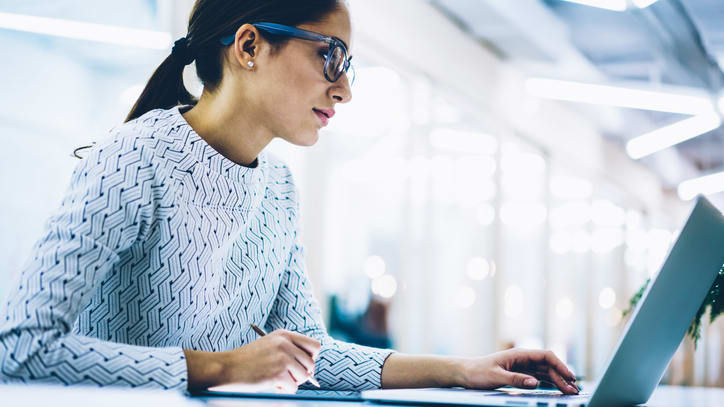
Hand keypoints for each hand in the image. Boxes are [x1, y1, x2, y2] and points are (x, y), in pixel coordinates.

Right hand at [185, 329, 320, 392]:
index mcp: (284, 335)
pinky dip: (284, 390)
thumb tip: (310, 369)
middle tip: (288, 377)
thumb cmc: (246, 360)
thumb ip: (289, 350)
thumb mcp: (269, 345)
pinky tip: (271, 384)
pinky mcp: (278, 373)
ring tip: (277, 380)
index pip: (315, 345)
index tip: (301, 365)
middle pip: (311, 363)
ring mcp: (283, 358)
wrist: (227, 367)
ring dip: (293, 382)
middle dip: (302, 374)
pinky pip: (293, 388)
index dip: (311, 358)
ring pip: (304, 376)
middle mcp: (286, 344)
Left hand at [459, 349, 578, 394]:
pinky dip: (549, 384)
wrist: (465, 373)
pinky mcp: (520, 374)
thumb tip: (535, 382)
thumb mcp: (496, 376)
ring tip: (569, 391)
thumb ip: (516, 379)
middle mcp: (523, 359)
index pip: (546, 356)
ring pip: (546, 372)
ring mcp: (523, 366)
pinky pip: (539, 378)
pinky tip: (557, 389)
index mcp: (519, 354)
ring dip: (558, 381)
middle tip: (573, 390)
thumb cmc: (478, 372)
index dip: (560, 365)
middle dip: (562, 376)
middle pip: (549, 365)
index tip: (569, 376)